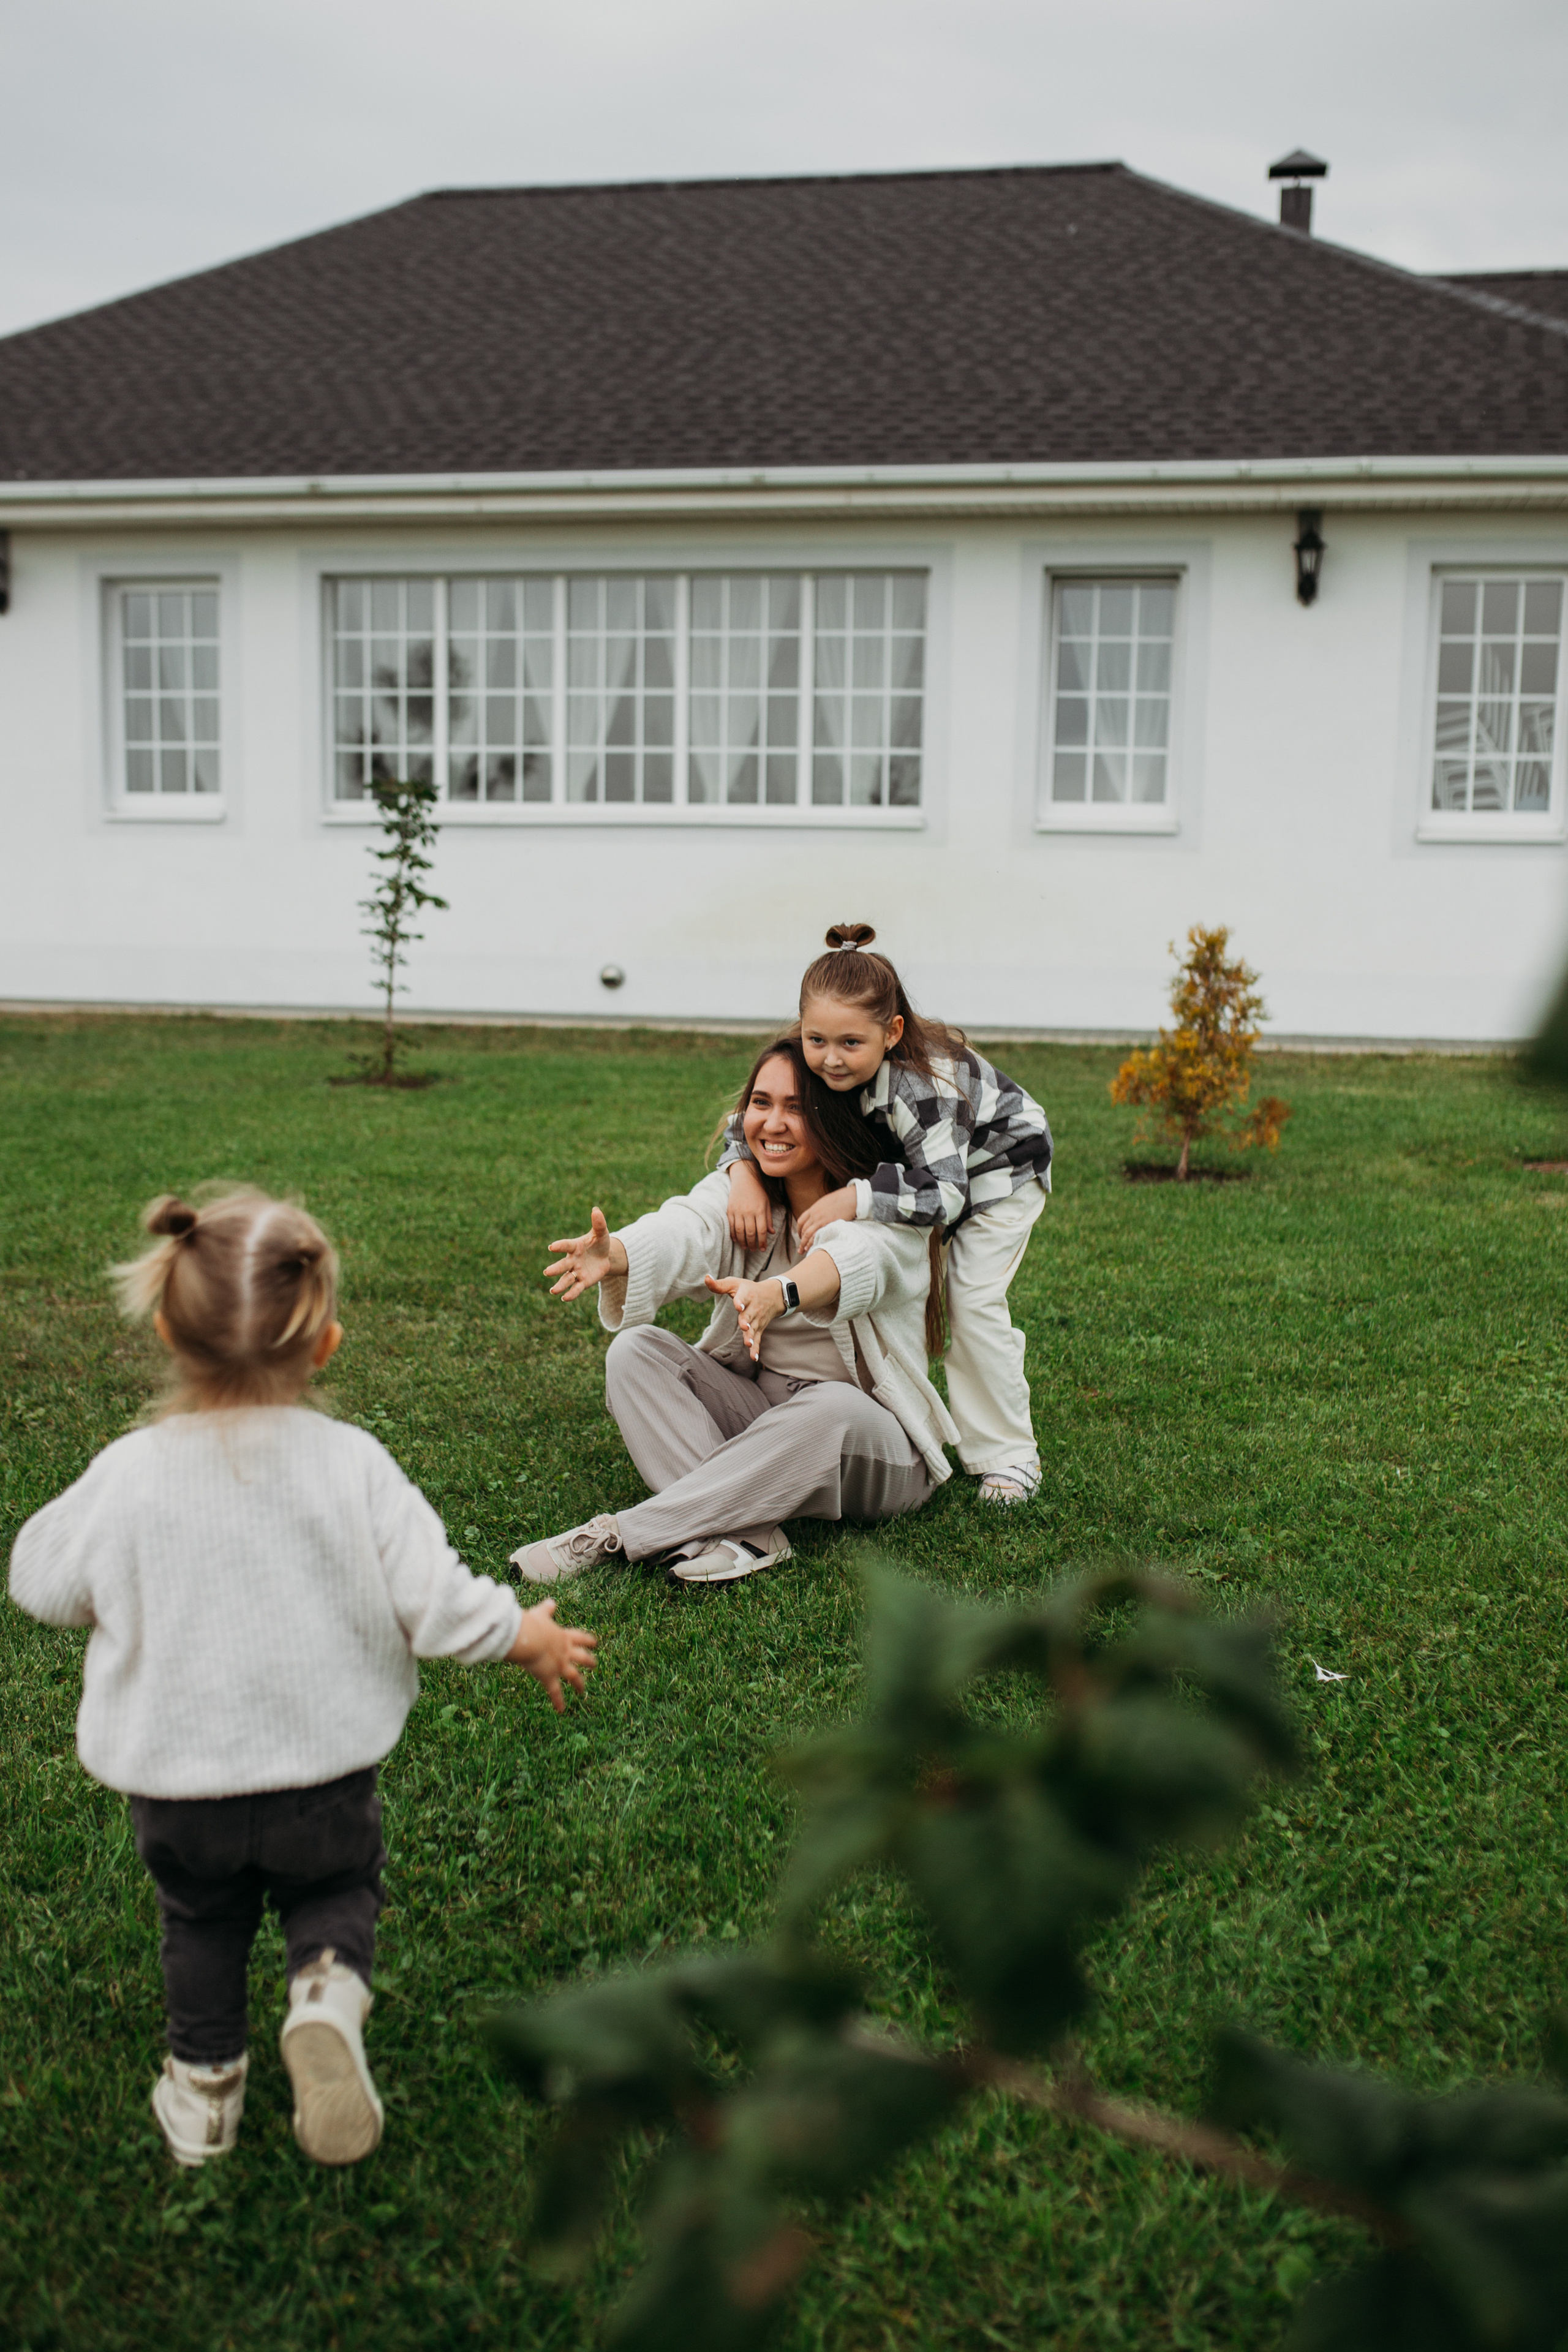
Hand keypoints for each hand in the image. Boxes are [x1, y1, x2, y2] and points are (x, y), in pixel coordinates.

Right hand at [507, 1597, 597, 1711]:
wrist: (527, 1638)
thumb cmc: (531, 1625)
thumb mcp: (540, 1615)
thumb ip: (546, 1610)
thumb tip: (551, 1602)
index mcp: (564, 1636)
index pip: (580, 1637)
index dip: (587, 1640)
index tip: (595, 1642)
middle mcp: (565, 1651)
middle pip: (582, 1657)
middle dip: (589, 1661)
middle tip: (594, 1664)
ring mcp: (560, 1665)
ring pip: (574, 1676)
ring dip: (579, 1684)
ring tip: (583, 1691)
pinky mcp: (550, 1677)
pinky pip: (555, 1692)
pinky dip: (558, 1702)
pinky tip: (562, 1710)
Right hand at [545, 1207, 627, 1300]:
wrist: (606, 1257)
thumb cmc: (600, 1243)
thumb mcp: (601, 1233)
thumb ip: (598, 1223)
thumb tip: (596, 1209)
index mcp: (574, 1246)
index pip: (565, 1245)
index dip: (559, 1246)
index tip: (551, 1247)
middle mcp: (572, 1260)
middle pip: (562, 1265)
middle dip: (555, 1269)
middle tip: (547, 1272)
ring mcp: (576, 1272)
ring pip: (566, 1279)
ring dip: (560, 1285)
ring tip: (553, 1291)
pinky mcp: (583, 1282)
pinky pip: (576, 1289)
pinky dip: (571, 1294)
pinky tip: (565, 1298)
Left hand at [704, 1272, 785, 1360]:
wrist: (773, 1295)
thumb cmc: (748, 1289)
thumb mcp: (734, 1283)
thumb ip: (719, 1284)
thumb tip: (705, 1277)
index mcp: (746, 1295)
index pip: (743, 1298)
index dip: (740, 1301)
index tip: (738, 1306)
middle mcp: (752, 1308)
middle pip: (748, 1316)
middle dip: (746, 1321)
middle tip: (744, 1326)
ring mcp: (756, 1320)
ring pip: (753, 1329)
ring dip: (751, 1337)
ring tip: (747, 1344)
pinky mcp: (759, 1329)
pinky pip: (758, 1339)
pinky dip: (756, 1349)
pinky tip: (753, 1357)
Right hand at [726, 1161, 774, 1250]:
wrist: (744, 1179)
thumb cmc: (758, 1192)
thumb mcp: (767, 1204)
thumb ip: (768, 1219)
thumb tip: (771, 1233)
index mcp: (760, 1210)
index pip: (761, 1230)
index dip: (762, 1241)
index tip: (763, 1248)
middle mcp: (749, 1212)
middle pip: (750, 1232)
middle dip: (752, 1243)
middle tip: (754, 1249)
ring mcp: (738, 1211)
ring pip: (739, 1231)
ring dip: (742, 1241)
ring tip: (745, 1247)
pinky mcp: (730, 1210)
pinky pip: (731, 1225)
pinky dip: (733, 1234)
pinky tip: (736, 1239)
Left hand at [795, 1185, 857, 1251]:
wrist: (849, 1199)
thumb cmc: (840, 1199)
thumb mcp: (825, 1203)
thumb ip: (819, 1210)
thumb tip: (818, 1215)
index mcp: (813, 1209)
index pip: (801, 1221)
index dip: (799, 1230)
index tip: (800, 1236)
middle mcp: (814, 1215)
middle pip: (803, 1229)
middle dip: (801, 1239)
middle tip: (800, 1247)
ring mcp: (820, 1220)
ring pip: (807, 1234)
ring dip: (803, 1243)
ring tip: (802, 1250)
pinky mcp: (827, 1225)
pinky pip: (816, 1235)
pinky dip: (811, 1242)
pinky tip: (810, 1247)